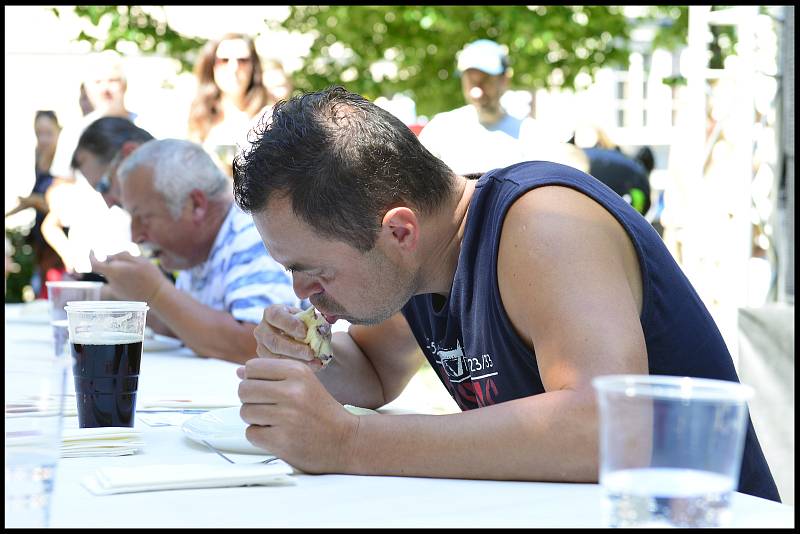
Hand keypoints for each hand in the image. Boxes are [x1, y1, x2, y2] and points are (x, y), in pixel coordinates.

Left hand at [89, 250, 165, 303]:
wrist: (158, 296)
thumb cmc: (150, 276)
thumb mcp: (139, 259)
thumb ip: (122, 256)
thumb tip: (109, 256)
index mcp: (114, 272)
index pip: (94, 264)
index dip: (91, 256)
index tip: (92, 250)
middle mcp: (112, 282)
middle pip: (107, 268)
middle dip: (115, 262)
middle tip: (130, 261)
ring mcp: (116, 290)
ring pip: (114, 275)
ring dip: (121, 271)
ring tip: (138, 272)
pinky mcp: (122, 295)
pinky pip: (119, 283)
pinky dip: (125, 279)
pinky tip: (138, 280)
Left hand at [237, 358, 358, 472]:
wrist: (347, 440)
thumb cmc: (323, 411)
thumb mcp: (304, 383)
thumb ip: (272, 375)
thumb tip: (239, 371)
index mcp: (298, 372)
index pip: (252, 367)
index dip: (254, 380)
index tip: (266, 389)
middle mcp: (292, 391)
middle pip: (244, 389)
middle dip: (251, 400)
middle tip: (269, 407)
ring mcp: (287, 417)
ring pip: (245, 412)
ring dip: (256, 419)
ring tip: (276, 421)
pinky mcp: (282, 440)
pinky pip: (251, 433)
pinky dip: (260, 436)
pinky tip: (278, 434)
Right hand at [253, 304, 322, 369]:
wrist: (303, 338)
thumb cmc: (306, 325)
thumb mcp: (309, 319)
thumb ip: (314, 321)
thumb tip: (321, 329)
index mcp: (271, 313)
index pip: (275, 315)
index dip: (289, 324)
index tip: (304, 332)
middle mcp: (262, 329)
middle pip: (273, 340)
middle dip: (294, 348)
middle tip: (311, 353)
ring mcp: (262, 347)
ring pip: (274, 356)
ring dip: (296, 361)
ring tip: (314, 363)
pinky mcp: (266, 361)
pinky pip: (278, 367)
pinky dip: (296, 368)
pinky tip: (311, 368)